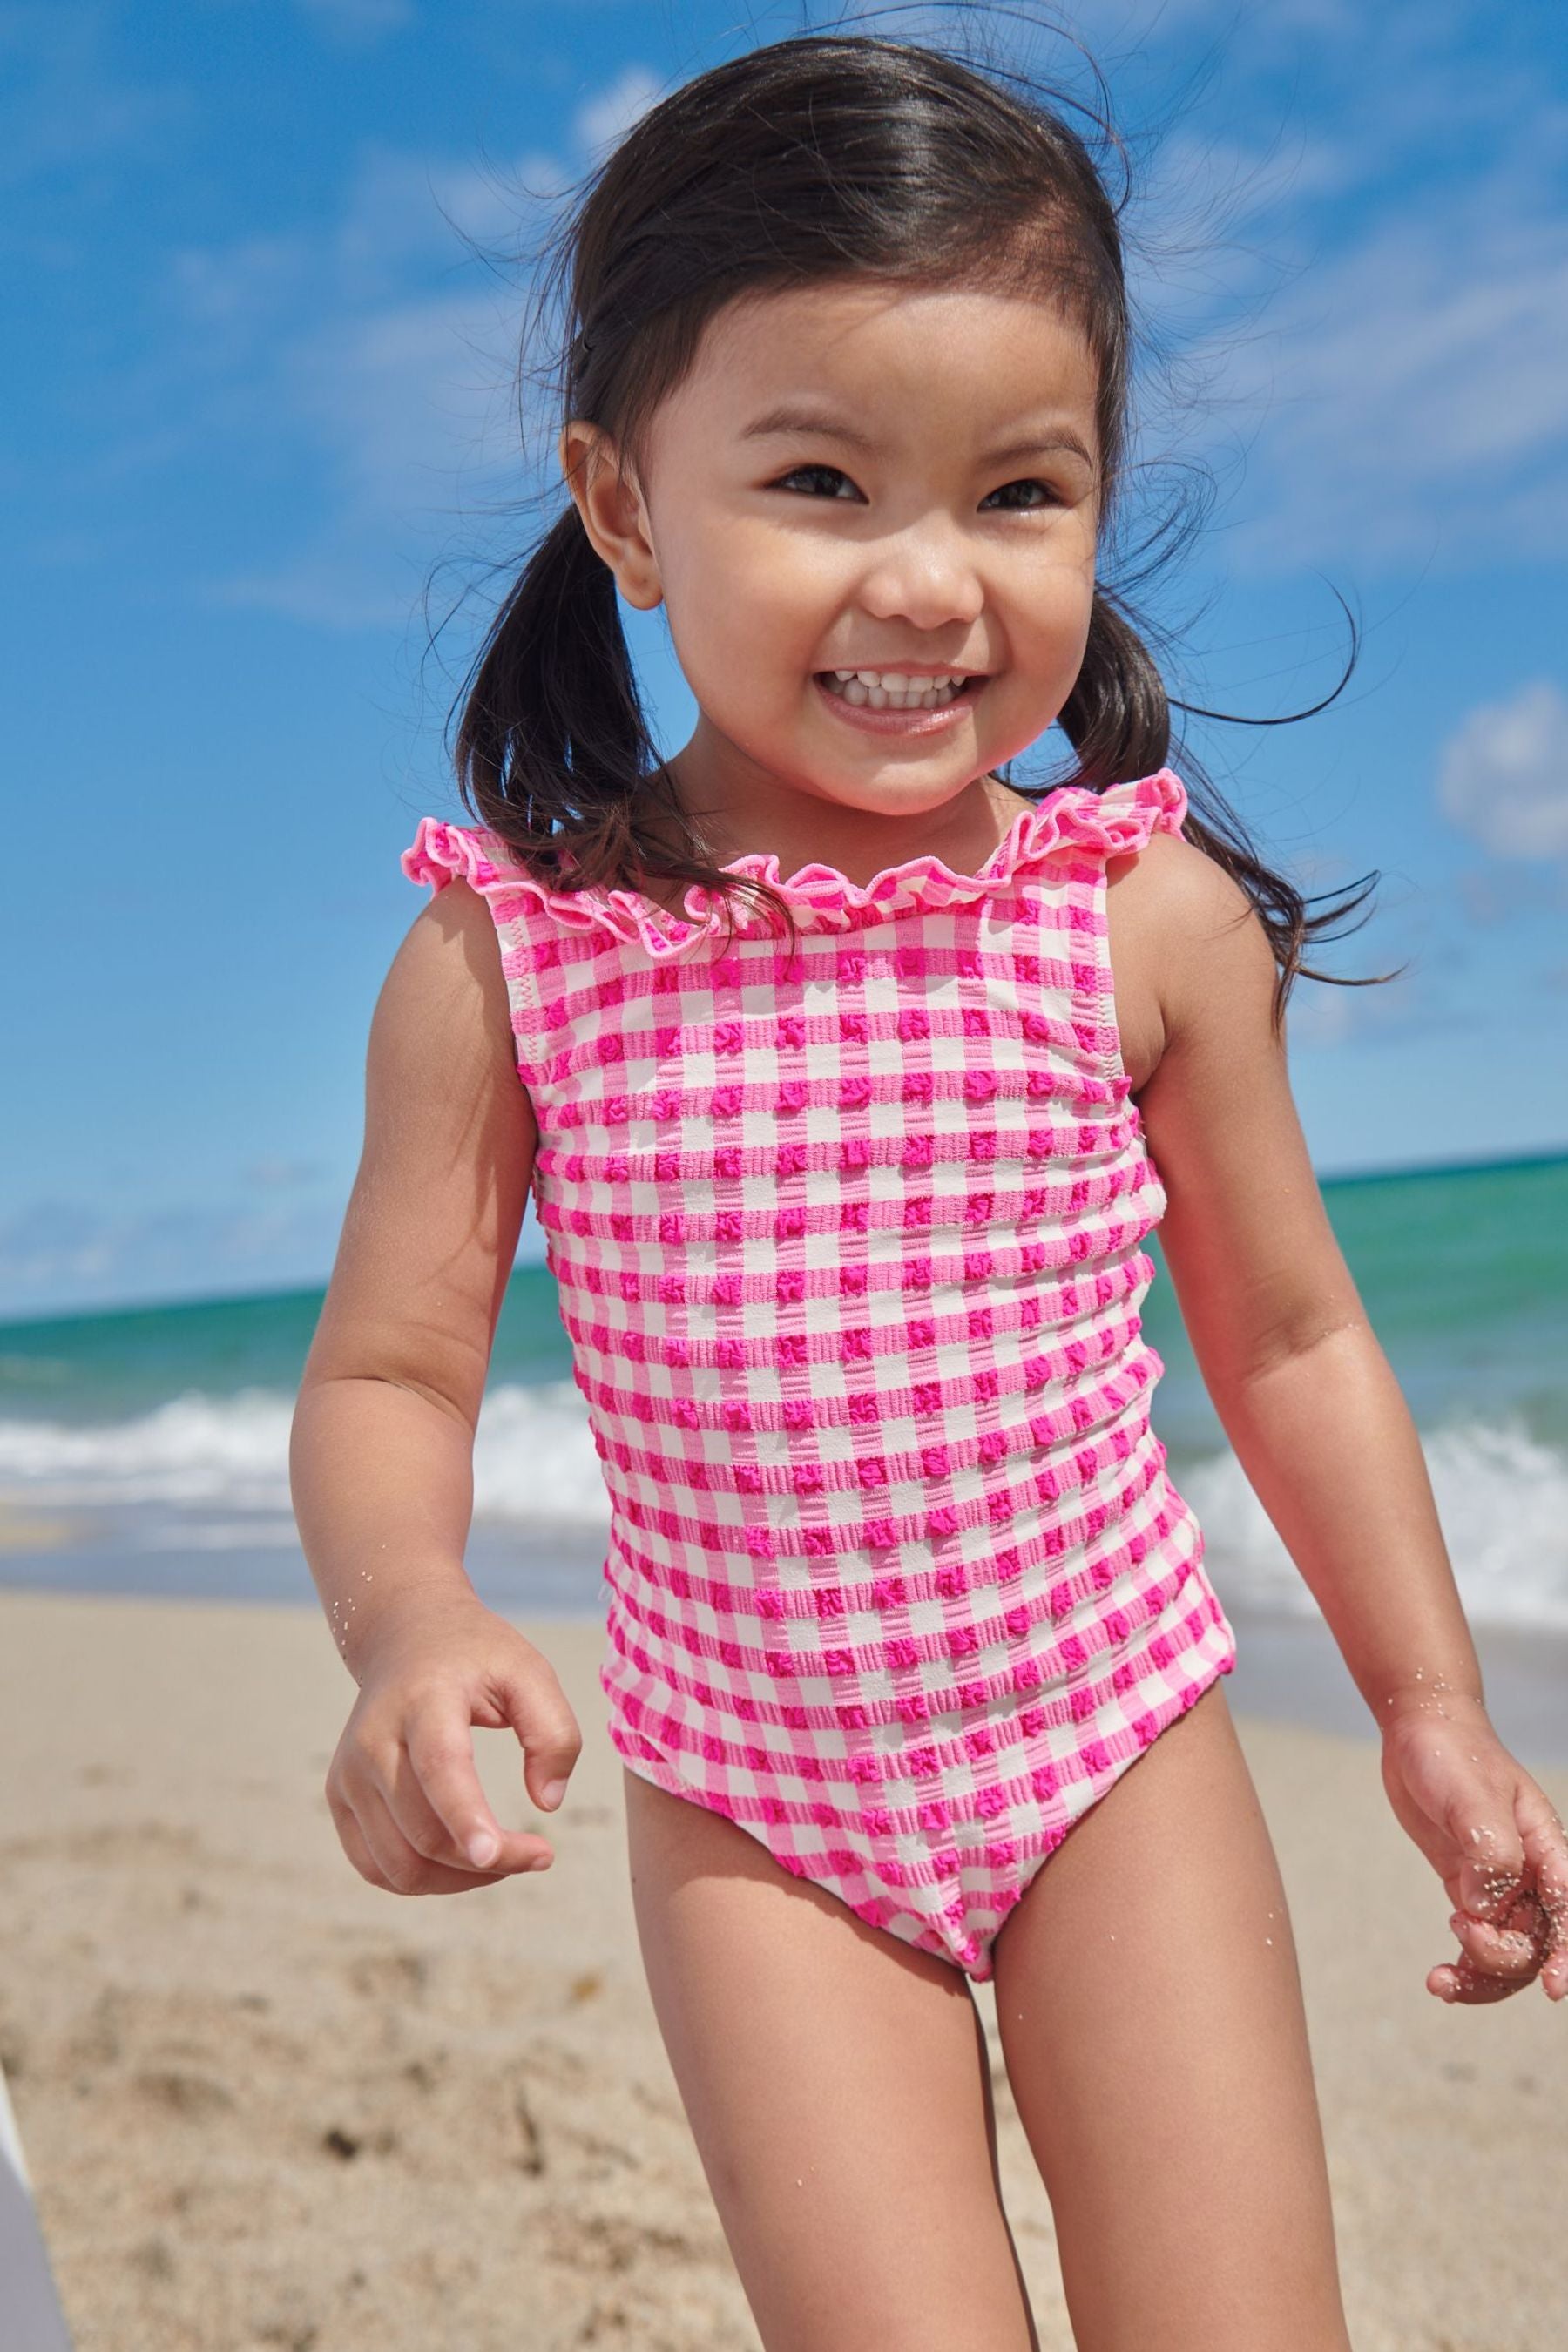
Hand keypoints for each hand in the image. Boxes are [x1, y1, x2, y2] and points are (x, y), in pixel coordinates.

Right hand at [325, 1592, 582, 1894]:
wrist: (405, 1635)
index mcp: (424, 1700)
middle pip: (424, 1831)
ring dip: (459, 1880)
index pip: (439, 1767)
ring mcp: (348, 1773)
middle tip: (541, 1855)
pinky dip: (425, 1880)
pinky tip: (464, 1861)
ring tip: (506, 1859)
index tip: (494, 1856)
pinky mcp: (340, 1797)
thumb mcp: (529, 1672)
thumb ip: (554, 1732)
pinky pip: (377, 1868)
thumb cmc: (476, 1658)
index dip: (465, 1816)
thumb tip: (547, 1803)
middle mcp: (373, 1740)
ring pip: (399, 1864)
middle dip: (489, 1861)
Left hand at [1378, 1682, 1567, 2003]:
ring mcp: (1501, 1885)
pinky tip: (1440, 1978)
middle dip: (1502, 1956)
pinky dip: (1465, 1967)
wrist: (1421, 1729)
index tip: (1553, 1987)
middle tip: (1458, 1930)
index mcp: (1548, 1849)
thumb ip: (1489, 1854)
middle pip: (1537, 1943)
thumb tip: (1483, 1908)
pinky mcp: (1469, 1888)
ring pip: (1509, 1954)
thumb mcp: (1472, 1798)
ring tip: (1439, 1981)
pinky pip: (1479, 1943)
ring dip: (1480, 1976)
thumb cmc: (1454, 1755)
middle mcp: (1532, 1873)